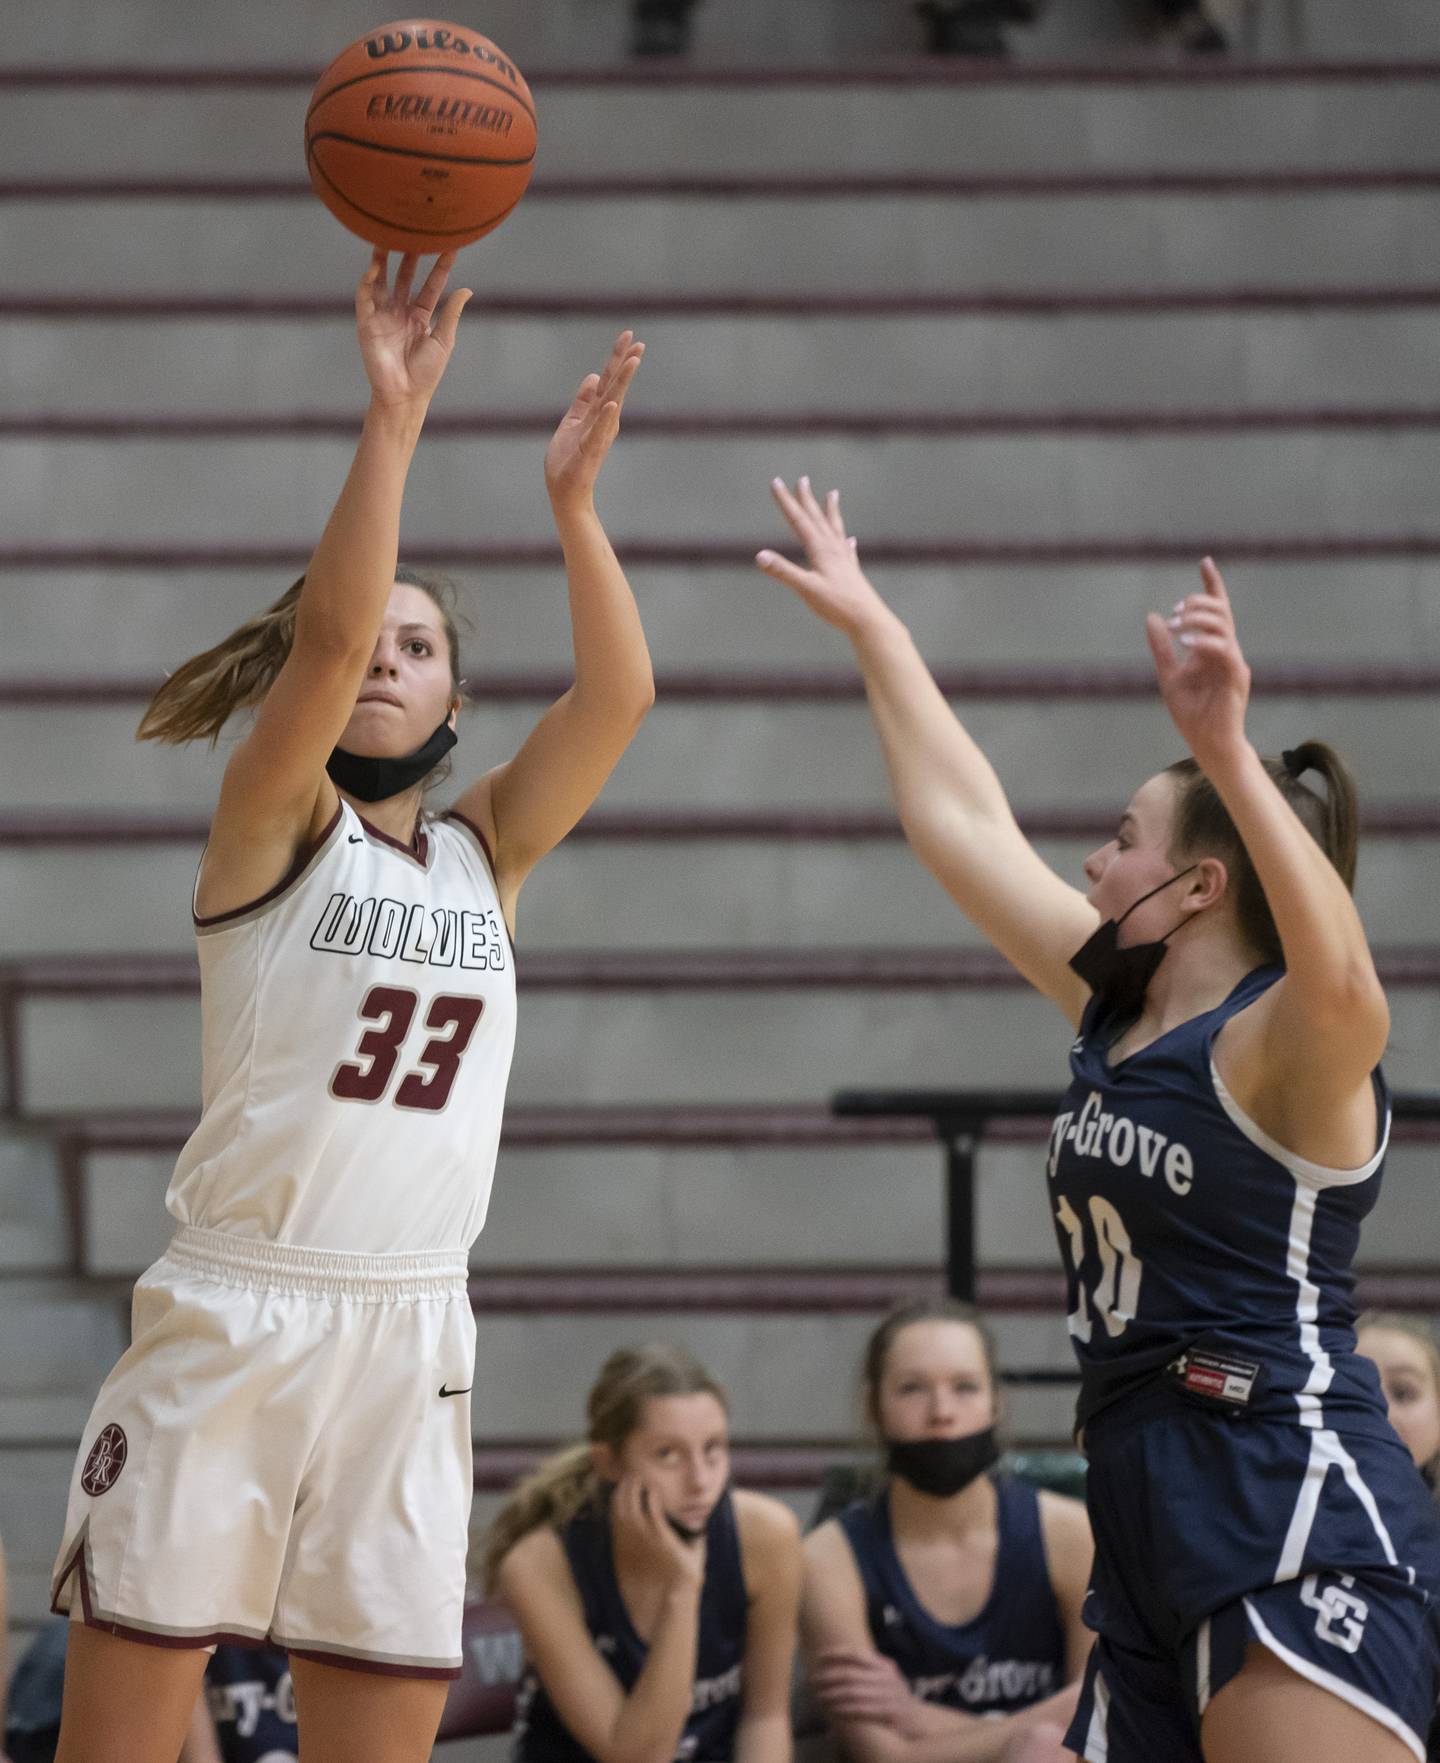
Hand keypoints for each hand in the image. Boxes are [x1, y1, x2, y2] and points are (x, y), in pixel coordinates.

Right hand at [355, 250, 470, 409]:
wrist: (405, 395)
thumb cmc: (426, 374)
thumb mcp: (444, 340)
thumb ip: (451, 313)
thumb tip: (467, 290)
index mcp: (420, 316)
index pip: (431, 285)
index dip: (439, 267)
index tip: (450, 246)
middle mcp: (401, 312)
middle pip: (405, 277)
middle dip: (410, 255)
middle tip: (416, 231)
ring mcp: (384, 315)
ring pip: (383, 281)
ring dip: (384, 259)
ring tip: (387, 237)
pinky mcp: (368, 323)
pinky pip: (365, 296)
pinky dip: (369, 280)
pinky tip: (375, 266)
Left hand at [545, 331, 644, 512]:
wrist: (565, 491)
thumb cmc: (568, 460)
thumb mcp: (572, 421)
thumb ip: (582, 401)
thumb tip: (594, 376)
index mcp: (598, 412)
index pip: (609, 380)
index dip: (617, 358)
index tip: (628, 335)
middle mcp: (603, 421)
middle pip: (615, 386)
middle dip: (625, 364)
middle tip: (638, 342)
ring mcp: (599, 434)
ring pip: (612, 403)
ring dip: (622, 383)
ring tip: (632, 361)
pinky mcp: (591, 450)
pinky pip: (599, 431)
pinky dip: (606, 418)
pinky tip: (613, 404)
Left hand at [612, 1472, 704, 1589]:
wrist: (670, 1600)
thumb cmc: (687, 1577)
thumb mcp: (697, 1553)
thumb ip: (698, 1535)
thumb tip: (701, 1522)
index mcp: (662, 1535)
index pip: (651, 1504)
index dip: (649, 1489)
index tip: (651, 1480)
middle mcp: (644, 1538)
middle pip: (632, 1504)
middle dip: (632, 1486)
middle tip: (634, 1474)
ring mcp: (631, 1545)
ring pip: (620, 1514)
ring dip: (621, 1496)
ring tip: (624, 1484)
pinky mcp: (622, 1553)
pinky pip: (615, 1527)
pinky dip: (615, 1512)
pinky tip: (617, 1503)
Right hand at [755, 477, 890, 638]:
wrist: (868, 621)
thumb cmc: (838, 606)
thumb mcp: (806, 589)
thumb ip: (783, 572)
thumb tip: (759, 556)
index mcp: (821, 549)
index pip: (798, 520)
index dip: (785, 501)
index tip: (776, 482)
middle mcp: (833, 549)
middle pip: (817, 518)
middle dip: (807, 499)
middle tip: (802, 479)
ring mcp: (844, 560)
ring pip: (835, 529)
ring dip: (831, 511)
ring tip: (833, 494)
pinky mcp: (852, 572)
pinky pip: (847, 550)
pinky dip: (845, 541)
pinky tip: (850, 541)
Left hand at [810, 1648, 930, 1735]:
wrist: (919, 1720)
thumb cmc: (896, 1697)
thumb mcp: (887, 1677)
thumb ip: (868, 1670)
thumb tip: (838, 1666)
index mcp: (884, 1665)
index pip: (857, 1653)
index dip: (836, 1653)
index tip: (819, 1656)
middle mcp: (886, 1677)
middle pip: (850, 1674)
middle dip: (828, 1677)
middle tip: (813, 1680)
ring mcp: (888, 1695)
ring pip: (853, 1692)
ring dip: (833, 1695)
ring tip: (819, 1696)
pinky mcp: (889, 1713)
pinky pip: (862, 1709)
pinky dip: (845, 1709)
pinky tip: (834, 1710)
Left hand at [1145, 557, 1251, 767]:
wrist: (1207, 744)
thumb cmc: (1192, 713)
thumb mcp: (1169, 675)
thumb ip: (1162, 647)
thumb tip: (1152, 616)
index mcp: (1212, 648)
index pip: (1217, 610)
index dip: (1213, 584)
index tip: (1205, 561)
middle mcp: (1226, 651)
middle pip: (1221, 611)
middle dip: (1198, 603)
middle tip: (1175, 613)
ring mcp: (1233, 662)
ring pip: (1225, 624)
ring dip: (1200, 618)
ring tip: (1177, 624)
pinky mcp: (1236, 677)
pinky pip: (1225, 649)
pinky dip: (1206, 641)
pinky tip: (1186, 642)